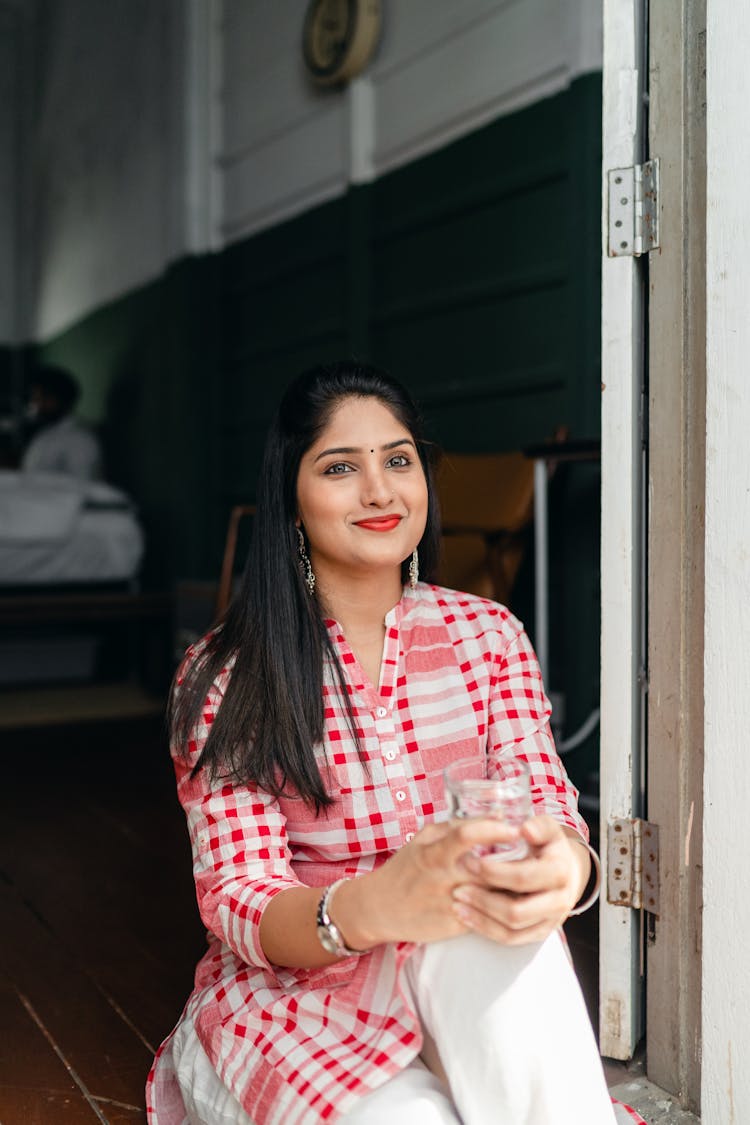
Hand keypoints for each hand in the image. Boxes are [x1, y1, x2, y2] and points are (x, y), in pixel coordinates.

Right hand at [337, 817, 526, 947]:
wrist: (379, 908)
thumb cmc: (406, 868)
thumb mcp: (423, 840)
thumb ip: (454, 828)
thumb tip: (493, 816)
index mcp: (434, 852)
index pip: (467, 834)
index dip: (495, 830)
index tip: (516, 827)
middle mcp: (443, 877)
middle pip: (487, 868)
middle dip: (514, 861)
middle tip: (536, 854)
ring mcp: (450, 903)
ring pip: (491, 894)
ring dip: (513, 886)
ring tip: (533, 876)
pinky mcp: (453, 925)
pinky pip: (486, 915)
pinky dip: (502, 907)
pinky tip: (515, 899)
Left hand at [450, 816, 589, 945]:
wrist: (567, 871)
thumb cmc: (549, 846)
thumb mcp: (547, 829)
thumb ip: (538, 826)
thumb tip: (524, 830)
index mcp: (559, 872)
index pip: (523, 878)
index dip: (495, 873)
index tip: (471, 864)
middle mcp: (559, 901)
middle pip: (516, 911)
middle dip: (483, 900)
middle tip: (458, 888)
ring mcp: (550, 921)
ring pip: (512, 929)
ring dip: (481, 918)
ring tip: (457, 904)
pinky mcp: (540, 933)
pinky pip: (511, 939)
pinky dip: (487, 930)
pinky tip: (467, 916)